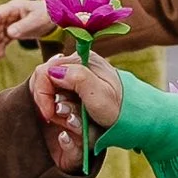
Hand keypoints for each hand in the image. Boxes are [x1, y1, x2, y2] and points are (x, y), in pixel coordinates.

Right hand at [0, 0, 53, 58]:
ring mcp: (10, 23)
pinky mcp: (13, 31)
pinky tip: (0, 55)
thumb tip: (9, 33)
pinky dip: (1, 47)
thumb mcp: (36, 19)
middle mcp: (9, 15)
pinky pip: (4, 40)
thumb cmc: (46, 13)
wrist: (53, 16)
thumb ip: (23, 25)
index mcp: (13, 8)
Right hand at [30, 53, 123, 172]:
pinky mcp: (77, 83)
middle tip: (62, 118)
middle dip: (49, 102)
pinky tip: (72, 115)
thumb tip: (53, 71)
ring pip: (51, 88)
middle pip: (45, 80)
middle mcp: (76, 62)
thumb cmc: (119, 107)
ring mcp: (76, 72)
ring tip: (72, 118)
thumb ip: (77, 78)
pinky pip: (58, 93)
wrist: (135, 114)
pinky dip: (61, 106)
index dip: (42, 95)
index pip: (44, 72)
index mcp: (81, 60)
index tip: (50, 115)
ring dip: (56, 106)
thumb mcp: (100, 96)